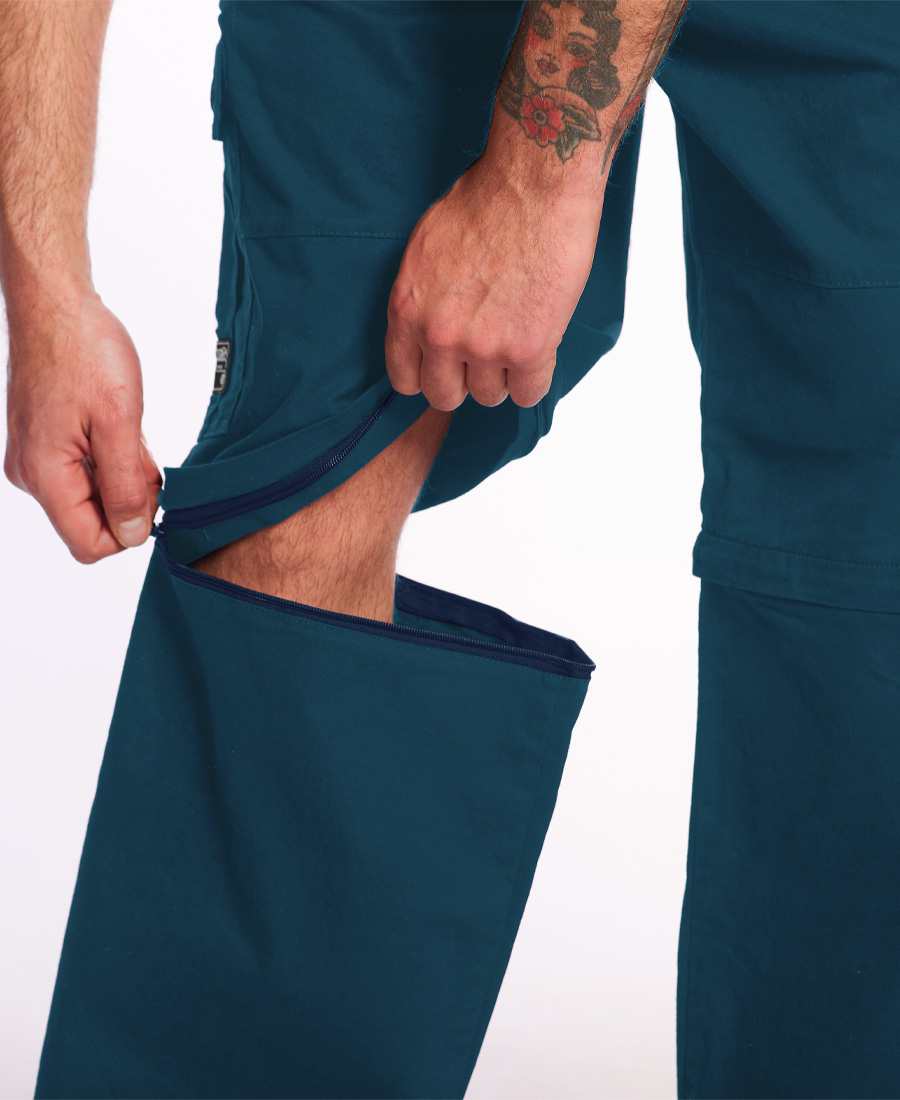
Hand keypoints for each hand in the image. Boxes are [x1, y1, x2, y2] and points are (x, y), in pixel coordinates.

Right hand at [4, 286, 161, 562]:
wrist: (56, 304)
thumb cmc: (84, 350)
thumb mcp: (120, 421)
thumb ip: (126, 484)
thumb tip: (132, 535)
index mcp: (46, 475)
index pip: (89, 545)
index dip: (130, 530)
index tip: (152, 493)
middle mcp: (33, 474)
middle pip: (90, 523)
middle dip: (129, 500)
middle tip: (146, 457)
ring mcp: (36, 459)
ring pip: (91, 497)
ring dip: (123, 477)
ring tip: (132, 436)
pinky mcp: (44, 443)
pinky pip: (83, 472)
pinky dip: (111, 460)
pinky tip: (121, 430)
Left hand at [385, 149, 602, 410]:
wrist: (534, 182)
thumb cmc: (485, 199)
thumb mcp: (425, 249)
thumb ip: (422, 299)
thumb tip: (428, 327)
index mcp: (407, 310)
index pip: (404, 379)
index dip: (429, 373)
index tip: (446, 365)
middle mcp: (439, 335)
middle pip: (445, 396)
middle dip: (464, 380)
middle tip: (484, 354)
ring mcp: (483, 347)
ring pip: (489, 396)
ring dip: (503, 376)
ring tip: (516, 339)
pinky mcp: (528, 349)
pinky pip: (528, 393)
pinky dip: (534, 379)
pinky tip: (539, 351)